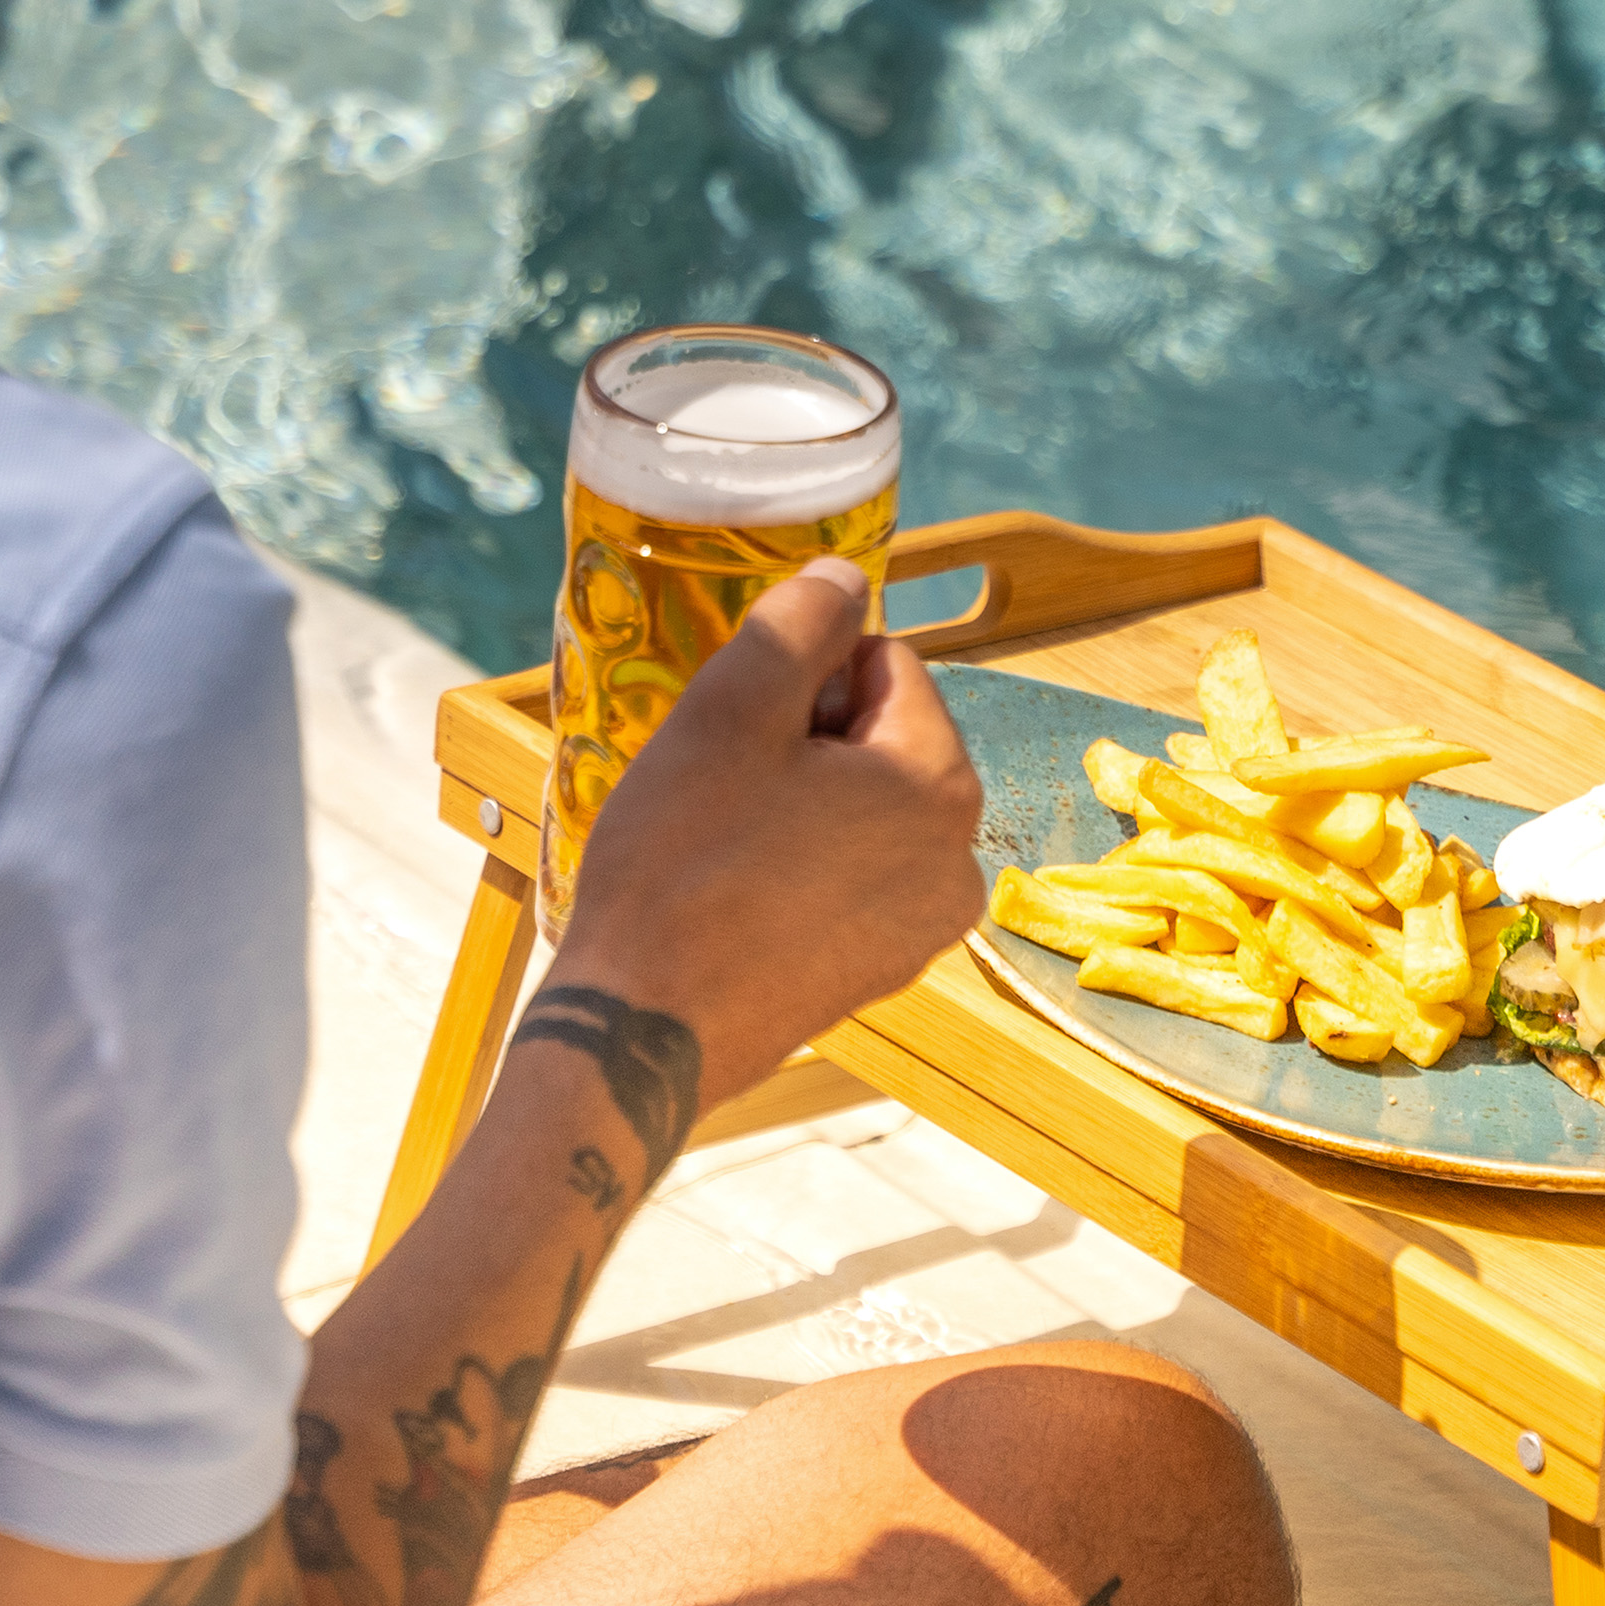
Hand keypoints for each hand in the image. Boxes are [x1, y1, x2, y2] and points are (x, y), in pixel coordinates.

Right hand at [546, 558, 984, 1103]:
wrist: (645, 1029)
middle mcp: (960, 859)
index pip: (887, 665)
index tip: (742, 726)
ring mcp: (925, 927)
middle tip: (726, 784)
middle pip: (883, 739)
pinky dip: (803, 863)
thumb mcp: (732, 709)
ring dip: (803, 800)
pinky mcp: (883, 971)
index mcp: (942, 784)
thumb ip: (800, 622)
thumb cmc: (683, 864)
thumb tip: (846, 576)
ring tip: (727, 840)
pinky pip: (852, 875)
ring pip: (865, 808)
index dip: (804, 677)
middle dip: (808, 740)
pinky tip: (739, 892)